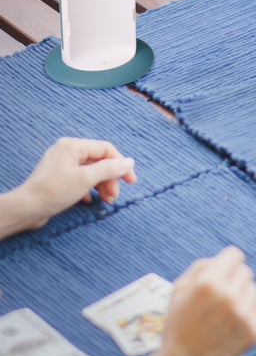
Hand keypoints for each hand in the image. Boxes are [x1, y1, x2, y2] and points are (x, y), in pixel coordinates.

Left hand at [15, 138, 136, 228]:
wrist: (25, 210)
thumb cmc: (54, 191)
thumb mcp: (86, 178)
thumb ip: (110, 168)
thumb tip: (130, 162)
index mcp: (73, 146)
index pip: (105, 149)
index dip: (120, 164)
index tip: (131, 180)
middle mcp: (67, 152)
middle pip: (99, 161)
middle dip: (109, 179)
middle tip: (114, 196)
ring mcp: (62, 165)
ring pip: (90, 172)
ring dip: (101, 185)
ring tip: (106, 200)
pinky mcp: (58, 179)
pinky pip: (80, 179)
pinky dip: (89, 189)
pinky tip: (90, 199)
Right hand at [131, 247, 255, 355]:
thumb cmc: (179, 326)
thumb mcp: (178, 290)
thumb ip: (200, 267)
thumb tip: (222, 258)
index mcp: (208, 283)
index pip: (235, 254)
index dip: (226, 263)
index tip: (222, 273)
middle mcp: (228, 296)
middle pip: (245, 271)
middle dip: (233, 281)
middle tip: (219, 299)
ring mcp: (243, 314)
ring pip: (254, 288)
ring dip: (242, 297)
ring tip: (225, 313)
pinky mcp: (253, 331)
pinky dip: (251, 312)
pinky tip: (234, 323)